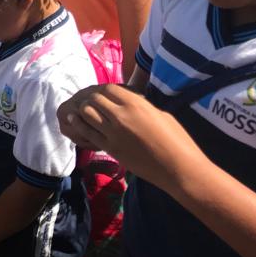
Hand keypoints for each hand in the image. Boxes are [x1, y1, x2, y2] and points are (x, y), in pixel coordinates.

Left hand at [58, 83, 205, 193]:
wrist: (179, 168)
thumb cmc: (177, 140)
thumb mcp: (160, 114)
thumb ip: (140, 106)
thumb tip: (127, 102)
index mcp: (136, 103)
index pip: (108, 88)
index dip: (102, 89)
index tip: (102, 94)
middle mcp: (121, 115)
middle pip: (93, 99)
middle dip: (90, 99)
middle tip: (91, 103)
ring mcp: (113, 133)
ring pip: (86, 114)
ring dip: (82, 111)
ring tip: (81, 112)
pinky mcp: (110, 148)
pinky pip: (88, 133)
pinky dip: (80, 126)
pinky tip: (76, 122)